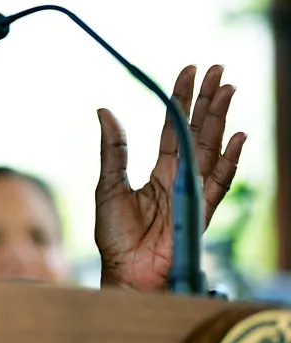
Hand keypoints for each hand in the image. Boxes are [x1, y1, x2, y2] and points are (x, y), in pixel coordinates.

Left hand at [93, 64, 246, 291]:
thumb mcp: (108, 185)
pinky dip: (230, 160)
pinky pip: (219, 182)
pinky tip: (239, 137)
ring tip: (229, 90)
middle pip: (198, 131)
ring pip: (211, 148)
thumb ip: (113, 149)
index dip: (181, 99)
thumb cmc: (114, 236)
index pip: (173, 127)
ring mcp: (193, 193)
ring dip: (221, 119)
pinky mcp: (201, 211)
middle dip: (209, 100)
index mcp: (159, 172)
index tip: (189, 71)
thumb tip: (104, 110)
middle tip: (219, 70)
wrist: (125, 272)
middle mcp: (180, 178)